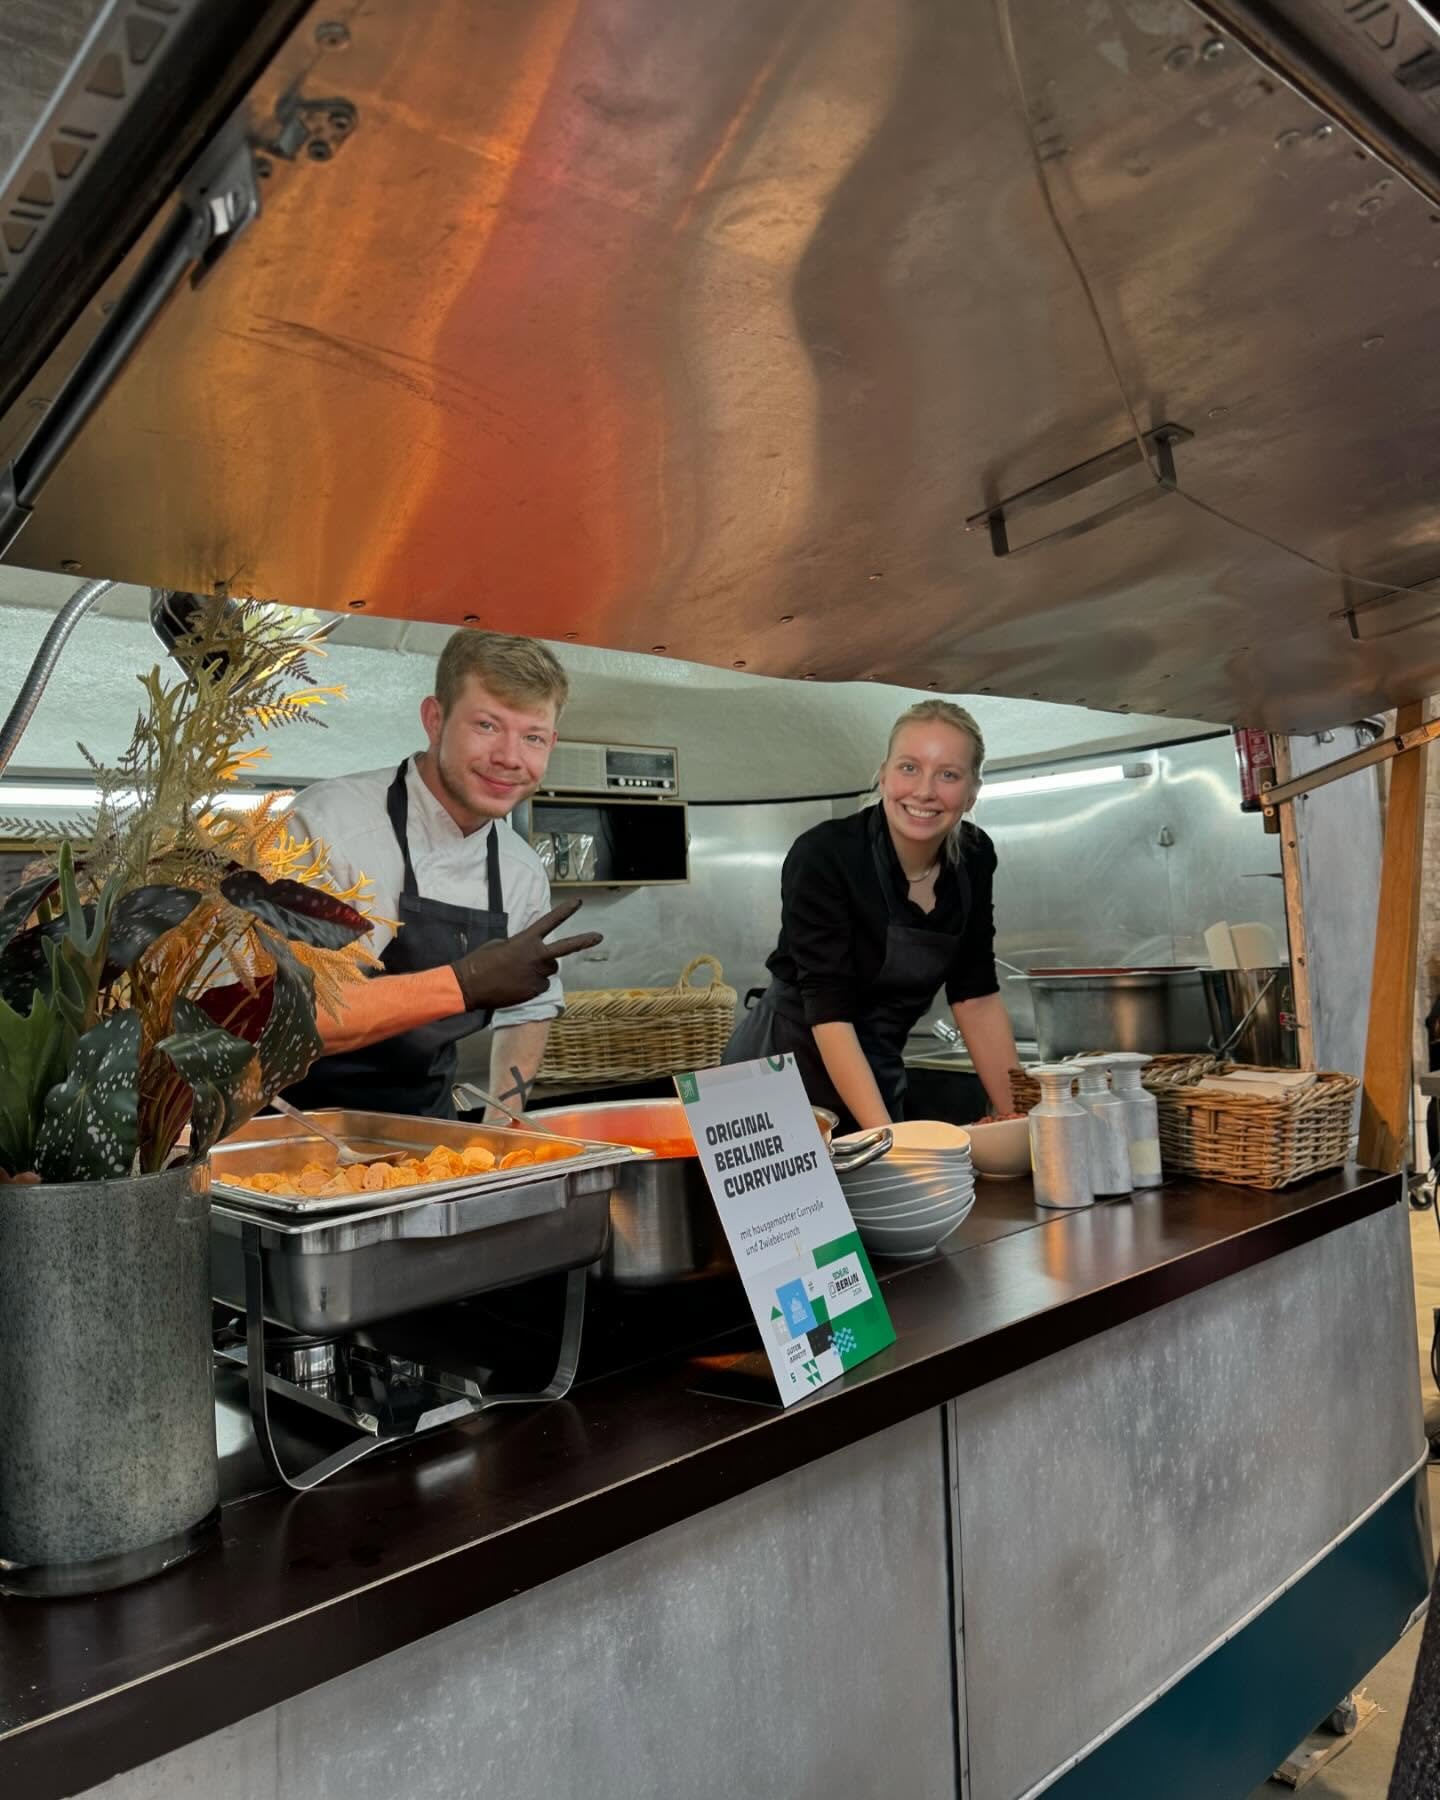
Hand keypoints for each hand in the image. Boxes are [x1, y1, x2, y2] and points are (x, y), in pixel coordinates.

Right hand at [452, 899, 601, 1011]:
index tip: (578, 902)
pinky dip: (532, 986)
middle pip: (565, 948)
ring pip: (549, 971)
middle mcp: (536, 956)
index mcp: (526, 940)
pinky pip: (541, 986)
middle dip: (583, 941)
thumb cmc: (481, 962)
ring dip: (541, 970)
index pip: (549, 922)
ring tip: (519, 973)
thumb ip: (521, 945)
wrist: (470, 985)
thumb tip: (530, 952)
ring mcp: (537, 974)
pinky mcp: (534, 991)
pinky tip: (516, 985)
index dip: (565, 911)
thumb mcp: (500, 944)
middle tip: (599, 936)